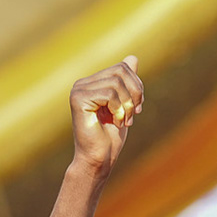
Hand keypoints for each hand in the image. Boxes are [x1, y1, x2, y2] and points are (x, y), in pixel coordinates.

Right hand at [69, 57, 142, 177]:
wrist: (99, 158)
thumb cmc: (111, 136)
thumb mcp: (125, 105)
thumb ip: (127, 83)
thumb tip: (132, 57)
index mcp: (92, 83)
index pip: (122, 68)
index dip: (136, 86)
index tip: (138, 108)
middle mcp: (82, 83)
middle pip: (120, 71)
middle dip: (134, 93)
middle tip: (134, 115)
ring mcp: (78, 90)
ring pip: (116, 82)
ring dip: (127, 105)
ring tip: (124, 121)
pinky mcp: (78, 99)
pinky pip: (109, 93)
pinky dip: (118, 109)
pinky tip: (115, 122)